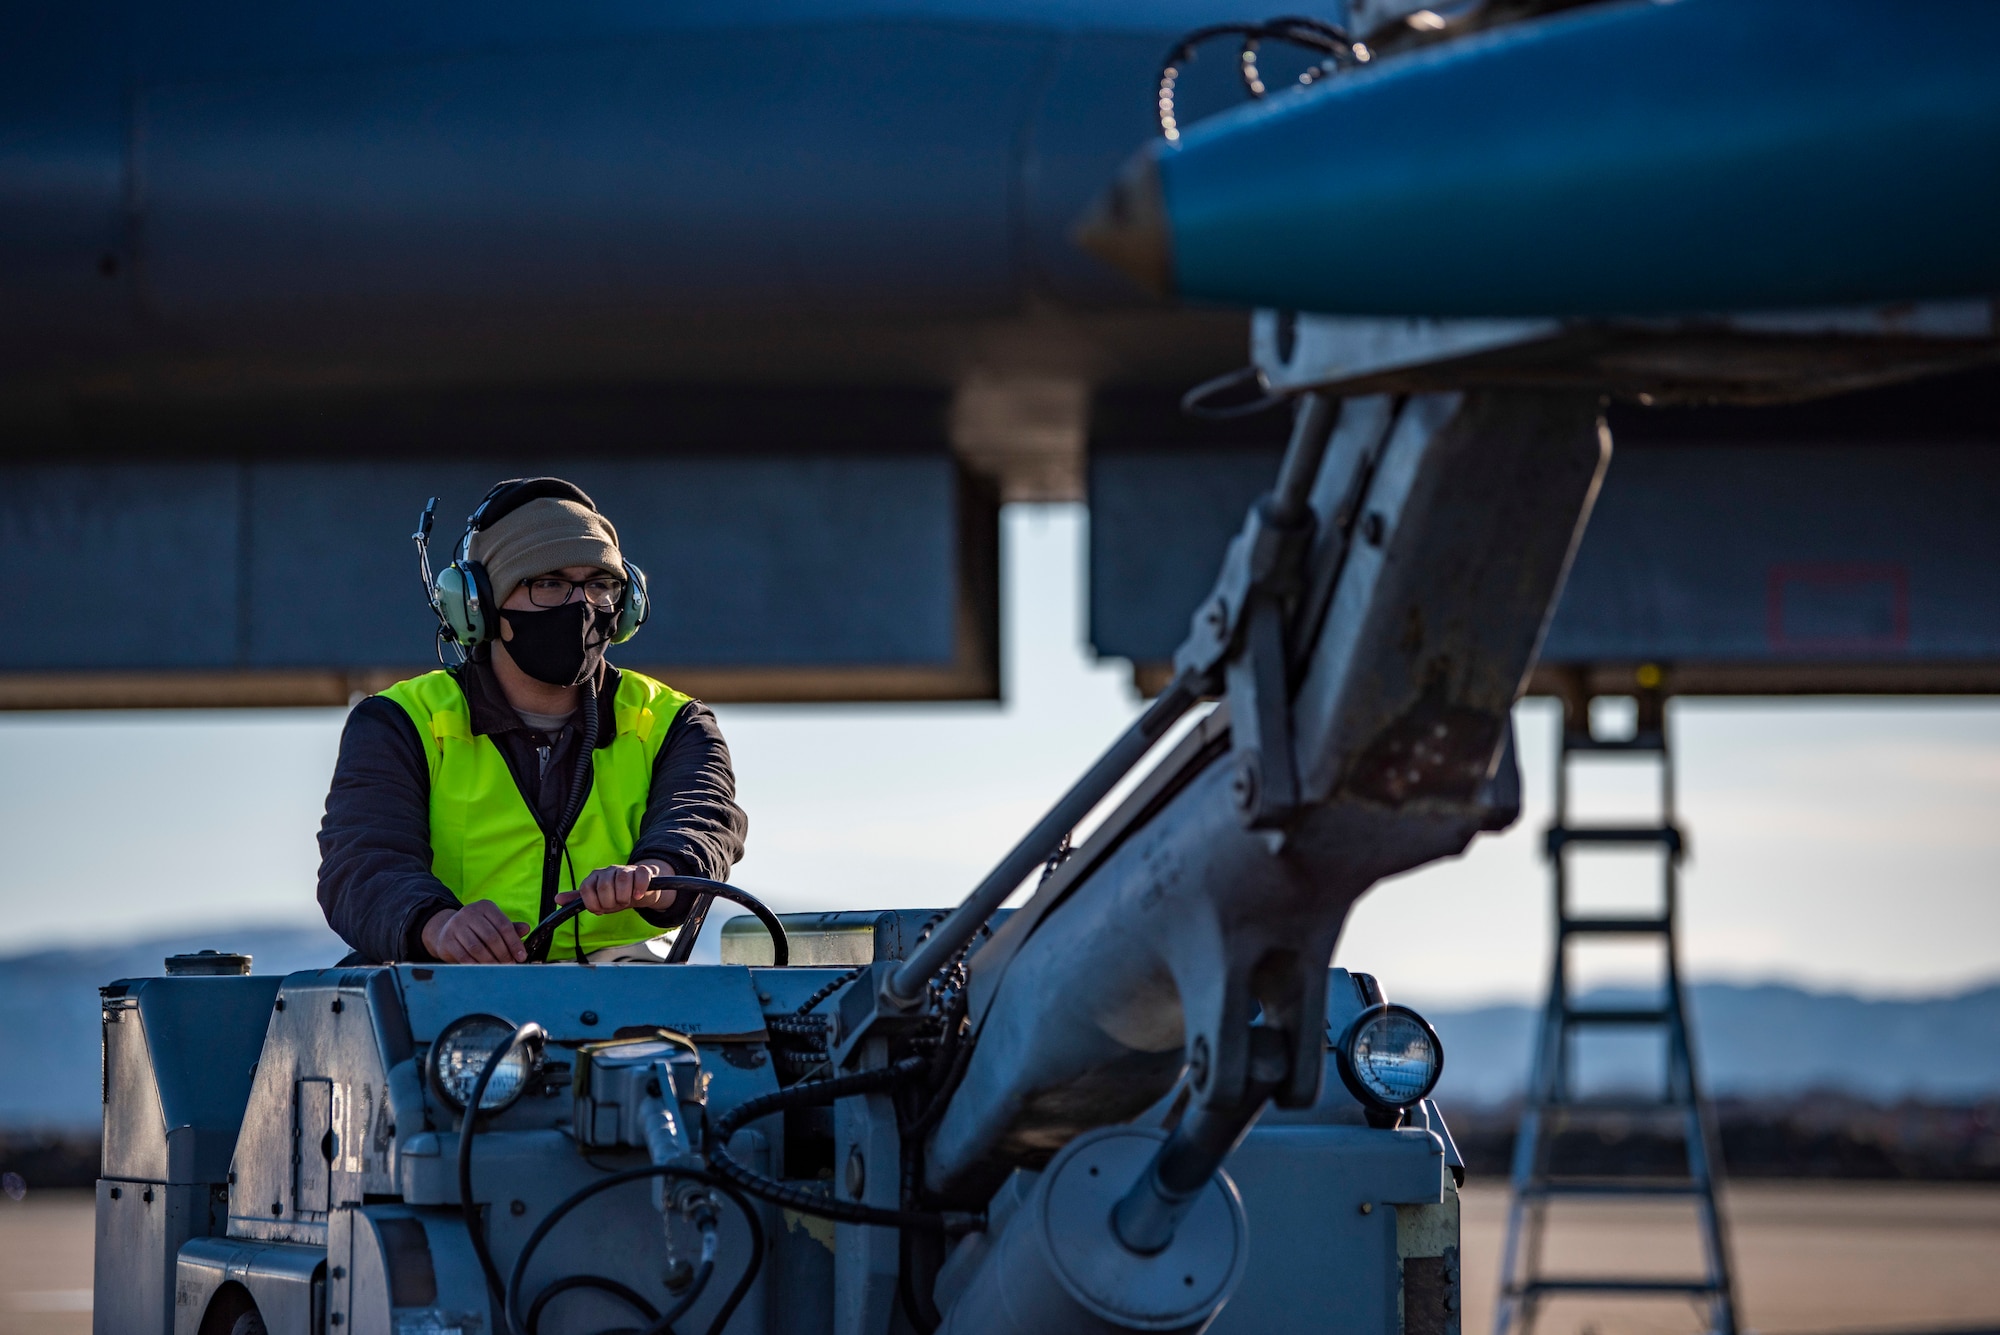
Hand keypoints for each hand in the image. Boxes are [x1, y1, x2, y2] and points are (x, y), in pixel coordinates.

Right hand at [422, 900, 529, 963]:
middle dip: (503, 954)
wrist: (446, 930)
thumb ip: (510, 928)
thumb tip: (526, 929)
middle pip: (491, 937)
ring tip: (499, 970)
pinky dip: (476, 965)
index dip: (514, 943)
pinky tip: (483, 970)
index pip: (504, 925)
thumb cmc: (477, 929)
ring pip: (477, 947)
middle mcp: (469, 912)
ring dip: (490, 961)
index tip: (521, 957)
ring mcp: (456, 925)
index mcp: (485, 907)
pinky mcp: (447, 939)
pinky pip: (464, 956)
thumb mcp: (493, 924)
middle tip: (510, 966)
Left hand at [557, 862, 676, 917]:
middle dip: (609, 902)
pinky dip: (638, 888)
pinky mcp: (642, 871)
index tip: (599, 910)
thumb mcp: (596, 898)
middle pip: (604, 885)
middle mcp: (608, 871)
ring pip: (622, 879)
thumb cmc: (615, 895)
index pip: (586, 888)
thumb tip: (557, 899)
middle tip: (615, 905)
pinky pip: (640, 875)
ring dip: (623, 896)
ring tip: (625, 901)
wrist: (639, 891)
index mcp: (595, 877)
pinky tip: (637, 896)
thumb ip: (578, 899)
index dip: (592, 903)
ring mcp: (626, 870)